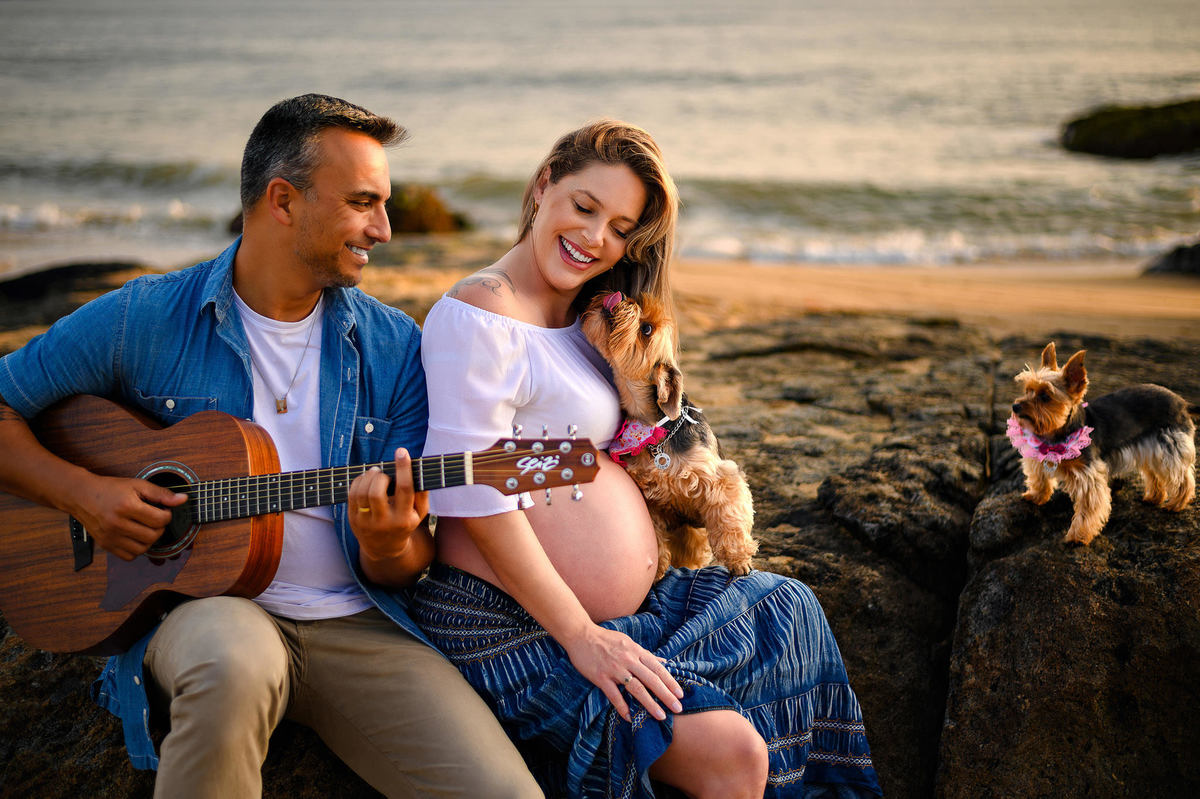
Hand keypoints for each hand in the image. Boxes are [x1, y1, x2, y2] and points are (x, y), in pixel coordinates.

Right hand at [73, 473, 187, 560]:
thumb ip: (161, 493)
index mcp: (127, 506)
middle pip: (153, 535)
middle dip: (160, 527)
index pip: (160, 520)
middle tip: (154, 518)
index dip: (167, 514)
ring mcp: (110, 537)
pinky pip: (130, 556)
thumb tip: (183, 500)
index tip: (162, 509)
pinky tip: (135, 536)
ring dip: (150, 539)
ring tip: (145, 527)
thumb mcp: (138, 485)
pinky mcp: (106, 545)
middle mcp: (117, 524)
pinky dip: (137, 548)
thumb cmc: (111, 489)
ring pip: (143, 548)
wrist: (82, 495)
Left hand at [347, 448, 428, 562]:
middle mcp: (384, 522)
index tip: (402, 452)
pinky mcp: (353, 519)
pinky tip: (365, 479)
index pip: (404, 490)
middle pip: (377, 492)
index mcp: (404, 519)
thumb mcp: (419, 514)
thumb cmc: (404, 524)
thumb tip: (418, 471)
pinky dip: (358, 481)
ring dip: (368, 477)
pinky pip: (352, 495)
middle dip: (380, 476)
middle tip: (383, 471)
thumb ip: (422, 494)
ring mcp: (366, 522)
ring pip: (361, 493)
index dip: (403, 468)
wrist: (383, 548)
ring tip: (375, 472)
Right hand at [564, 625, 683, 722]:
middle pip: (651, 679)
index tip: (680, 694)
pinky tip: (630, 717)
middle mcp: (628, 660)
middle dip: (666, 695)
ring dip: (649, 703)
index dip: (670, 681)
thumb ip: (646, 654)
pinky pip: (614, 695)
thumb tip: (664, 662)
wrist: (581, 635)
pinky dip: (622, 707)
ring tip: (660, 716)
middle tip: (678, 708)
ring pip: (636, 688)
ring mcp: (614, 669)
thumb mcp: (629, 642)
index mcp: (636, 651)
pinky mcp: (600, 677)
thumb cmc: (605, 639)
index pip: (657, 668)